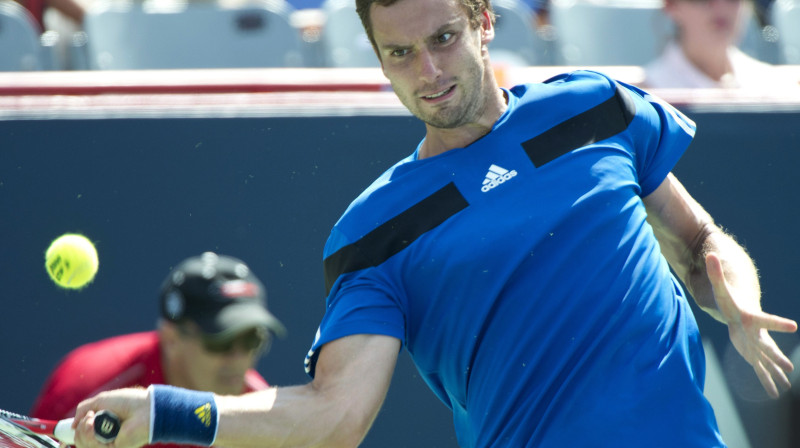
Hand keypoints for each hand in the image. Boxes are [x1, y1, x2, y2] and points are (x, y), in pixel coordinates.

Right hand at [71, 388, 149, 447]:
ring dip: (83, 430)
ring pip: (83, 444)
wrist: (145, 408)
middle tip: (89, 417)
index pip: (83, 435)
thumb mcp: (101, 401)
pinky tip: (96, 426)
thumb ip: (83, 410)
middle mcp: (105, 437)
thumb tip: (72, 425)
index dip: (76, 431)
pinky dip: (90, 435)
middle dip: (79, 428)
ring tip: (93, 419)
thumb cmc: (128, 402)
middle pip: (79, 441)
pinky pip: (92, 446)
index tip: (72, 426)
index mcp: (103, 425)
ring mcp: (108, 444)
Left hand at [706, 252, 797, 397]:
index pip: (765, 321)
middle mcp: (757, 334)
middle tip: (789, 368)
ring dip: (774, 373)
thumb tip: (710, 254)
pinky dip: (767, 381)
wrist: (740, 313)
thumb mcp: (720, 288)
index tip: (794, 326)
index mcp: (751, 319)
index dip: (778, 324)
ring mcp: (756, 345)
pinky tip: (775, 392)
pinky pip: (759, 369)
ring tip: (785, 386)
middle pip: (767, 347)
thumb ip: (715, 273)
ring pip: (765, 361)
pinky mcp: (751, 353)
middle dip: (776, 357)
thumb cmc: (729, 299)